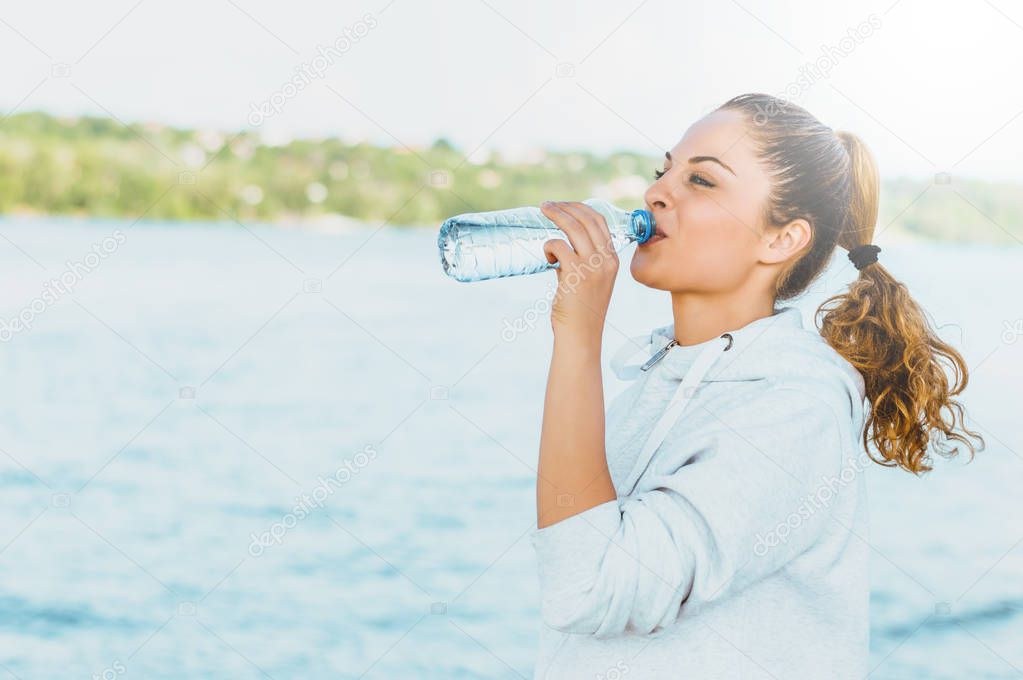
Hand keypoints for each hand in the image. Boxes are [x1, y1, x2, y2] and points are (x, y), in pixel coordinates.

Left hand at [540, 200, 618, 339]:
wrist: (581, 335)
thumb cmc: (581, 311)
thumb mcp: (590, 281)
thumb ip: (581, 261)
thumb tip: (561, 243)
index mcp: (612, 260)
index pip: (600, 223)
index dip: (581, 209)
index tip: (564, 206)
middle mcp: (606, 260)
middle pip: (587, 220)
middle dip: (566, 207)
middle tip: (548, 204)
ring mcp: (593, 266)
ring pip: (574, 227)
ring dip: (556, 215)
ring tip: (543, 210)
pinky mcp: (576, 273)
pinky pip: (559, 245)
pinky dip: (549, 246)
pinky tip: (547, 256)